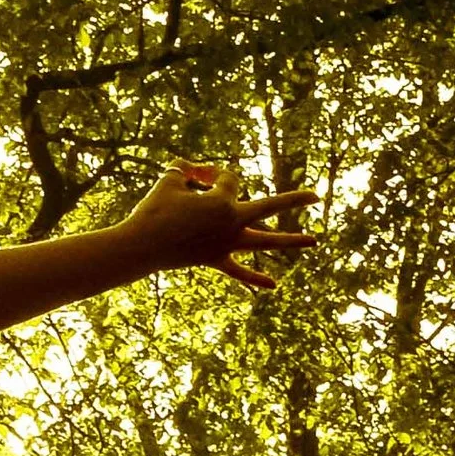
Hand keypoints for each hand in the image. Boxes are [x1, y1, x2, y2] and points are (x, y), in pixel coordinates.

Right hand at [120, 161, 320, 293]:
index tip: (190, 176)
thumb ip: (183, 170)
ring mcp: (225, 244)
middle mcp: (231, 222)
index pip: (226, 179)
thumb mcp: (168, 181)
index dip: (209, 173)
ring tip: (314, 241)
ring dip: (289, 241)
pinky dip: (254, 277)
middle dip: (292, 201)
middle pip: (269, 207)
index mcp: (222, 202)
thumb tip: (189, 169)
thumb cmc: (153, 210)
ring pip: (263, 242)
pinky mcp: (214, 260)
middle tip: (315, 198)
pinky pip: (237, 271)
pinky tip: (273, 285)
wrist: (139, 245)